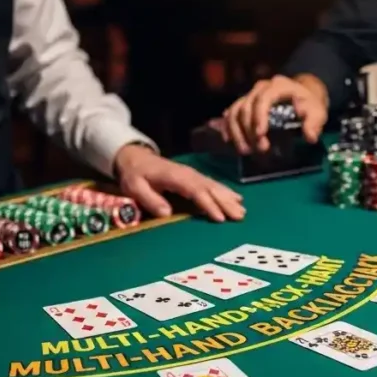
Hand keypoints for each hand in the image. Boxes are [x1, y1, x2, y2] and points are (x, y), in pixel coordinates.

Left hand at [113, 144, 245, 221]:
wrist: (135, 158)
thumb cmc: (135, 175)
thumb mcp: (135, 187)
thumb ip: (150, 199)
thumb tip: (167, 213)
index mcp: (174, 176)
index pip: (195, 191)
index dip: (208, 204)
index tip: (219, 218)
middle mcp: (187, 174)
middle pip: (209, 188)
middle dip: (225, 202)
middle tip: (239, 216)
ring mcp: (192, 174)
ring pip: (213, 186)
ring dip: (228, 198)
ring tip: (242, 210)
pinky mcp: (193, 177)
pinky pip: (212, 184)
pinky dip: (224, 191)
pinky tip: (235, 198)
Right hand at [222, 74, 328, 153]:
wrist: (302, 94)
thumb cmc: (309, 103)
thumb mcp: (317, 111)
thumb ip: (314, 123)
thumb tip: (310, 137)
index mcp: (278, 86)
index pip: (264, 99)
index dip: (259, 116)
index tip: (261, 134)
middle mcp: (260, 88)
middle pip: (246, 106)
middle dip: (250, 130)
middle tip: (260, 149)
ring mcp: (250, 95)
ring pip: (235, 110)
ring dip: (237, 132)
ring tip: (245, 150)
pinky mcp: (244, 103)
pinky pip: (230, 113)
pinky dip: (227, 127)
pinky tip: (229, 140)